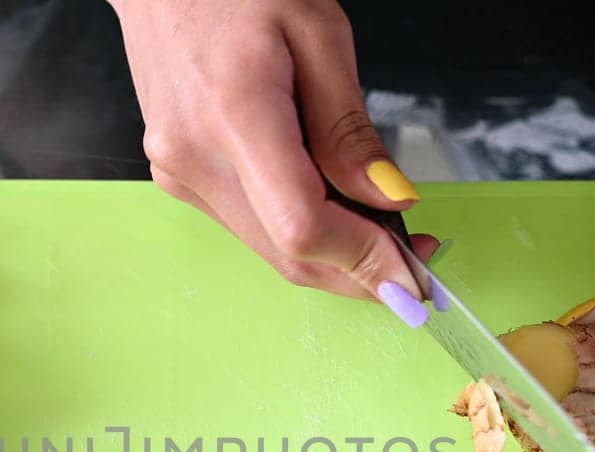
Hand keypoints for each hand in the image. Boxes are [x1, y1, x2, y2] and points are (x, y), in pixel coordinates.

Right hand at [107, 0, 436, 310]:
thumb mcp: (318, 33)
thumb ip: (349, 129)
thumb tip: (389, 201)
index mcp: (232, 115)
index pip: (303, 226)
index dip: (365, 260)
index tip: (415, 273)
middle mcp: (194, 159)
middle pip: (289, 254)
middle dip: (360, 270)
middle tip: (416, 258)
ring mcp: (179, 174)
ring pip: (271, 249)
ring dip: (334, 254)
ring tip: (384, 228)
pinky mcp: (178, 178)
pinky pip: (250, 226)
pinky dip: (298, 230)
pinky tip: (332, 205)